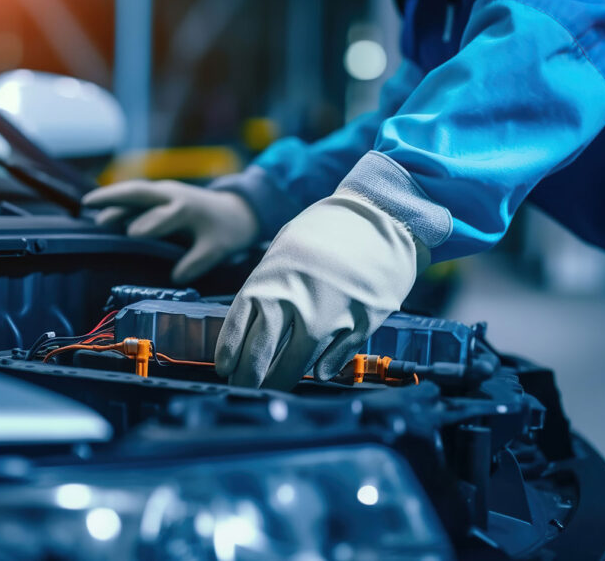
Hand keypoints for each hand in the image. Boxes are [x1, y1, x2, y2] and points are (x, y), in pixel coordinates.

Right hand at [82, 180, 258, 283]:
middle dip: (115, 197)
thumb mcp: (217, 249)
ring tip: (88, 206)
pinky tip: (103, 209)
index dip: (150, 224)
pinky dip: (119, 199)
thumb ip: (197, 262)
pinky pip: (136, 195)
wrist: (235, 210)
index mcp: (187, 208)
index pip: (165, 215)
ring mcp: (165, 192)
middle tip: (88, 203)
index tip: (132, 234)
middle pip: (140, 192)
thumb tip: (176, 278)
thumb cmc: (224, 231)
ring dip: (112, 197)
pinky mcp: (160, 194)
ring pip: (134, 191)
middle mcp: (172, 195)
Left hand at [215, 187, 427, 389]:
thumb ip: (269, 285)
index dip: (229, 353)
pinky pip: (336, 358)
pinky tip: (317, 373)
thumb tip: (253, 321)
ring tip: (273, 386)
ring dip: (281, 379)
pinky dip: (325, 368)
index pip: (237, 328)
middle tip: (243, 387)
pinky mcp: (360, 324)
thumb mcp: (284, 250)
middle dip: (248, 377)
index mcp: (269, 280)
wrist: (380, 216)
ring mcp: (328, 316)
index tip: (224, 368)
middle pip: (261, 354)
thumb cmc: (326, 231)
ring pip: (297, 362)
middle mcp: (295, 302)